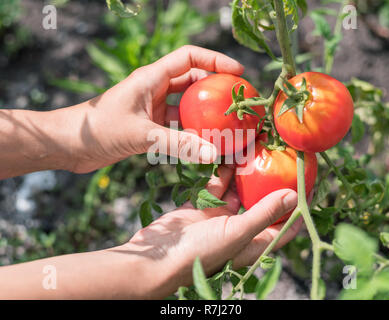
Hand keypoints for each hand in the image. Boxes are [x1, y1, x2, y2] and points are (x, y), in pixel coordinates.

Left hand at [70, 45, 243, 172]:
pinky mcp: (149, 126)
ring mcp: (152, 107)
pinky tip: (202, 145)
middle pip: (192, 80)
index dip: (215, 61)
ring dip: (203, 113)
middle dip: (214, 88)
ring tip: (225, 124)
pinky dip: (190, 133)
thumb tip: (212, 154)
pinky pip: (176, 126)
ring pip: (185, 105)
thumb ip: (177, 145)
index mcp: (151, 78)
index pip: (189, 57)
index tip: (237, 73)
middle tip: (236, 101)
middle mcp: (154, 89)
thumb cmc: (98, 130)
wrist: (70, 145)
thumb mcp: (141, 135)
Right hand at [117, 165, 301, 298]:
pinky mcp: (201, 208)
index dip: (298, 209)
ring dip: (246, 176)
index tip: (309, 186)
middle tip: (282, 161)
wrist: (158, 256)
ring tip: (257, 152)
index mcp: (253, 243)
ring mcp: (219, 218)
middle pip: (262, 205)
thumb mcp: (237, 233)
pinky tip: (229, 156)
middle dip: (271, 185)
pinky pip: (216, 187)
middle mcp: (239, 230)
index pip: (284, 226)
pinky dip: (222, 174)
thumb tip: (293, 196)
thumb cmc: (201, 252)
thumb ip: (264, 214)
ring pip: (238, 193)